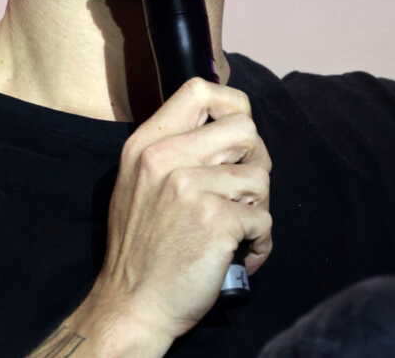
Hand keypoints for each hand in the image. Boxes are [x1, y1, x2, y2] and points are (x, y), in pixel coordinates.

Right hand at [88, 77, 273, 344]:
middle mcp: (166, 158)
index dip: (231, 104)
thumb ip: (172, 149)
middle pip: (245, 129)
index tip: (236, 134)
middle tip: (242, 191)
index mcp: (146, 143)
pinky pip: (264, 219)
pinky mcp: (216, 221)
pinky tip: (241, 255)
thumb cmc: (140, 247)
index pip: (199, 90)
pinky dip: (260, 242)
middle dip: (255, 160)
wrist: (130, 304)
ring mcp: (191, 188)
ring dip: (257, 208)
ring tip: (236, 230)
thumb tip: (224, 124)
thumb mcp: (138, 182)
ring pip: (260, 176)